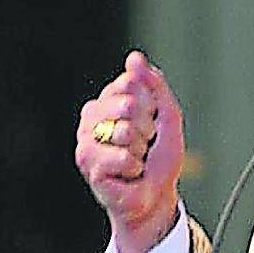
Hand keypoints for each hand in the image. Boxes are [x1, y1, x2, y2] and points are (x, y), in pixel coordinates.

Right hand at [75, 50, 184, 252]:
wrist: (156, 194)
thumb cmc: (159, 156)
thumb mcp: (167, 114)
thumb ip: (153, 85)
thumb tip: (134, 57)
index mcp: (109, 101)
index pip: (130, 83)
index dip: (151, 105)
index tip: (152, 121)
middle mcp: (92, 117)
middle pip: (127, 104)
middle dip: (147, 127)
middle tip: (144, 143)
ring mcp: (86, 140)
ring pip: (124, 131)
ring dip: (140, 149)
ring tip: (136, 159)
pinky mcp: (88, 164)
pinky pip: (122, 157)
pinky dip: (134, 167)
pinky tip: (128, 174)